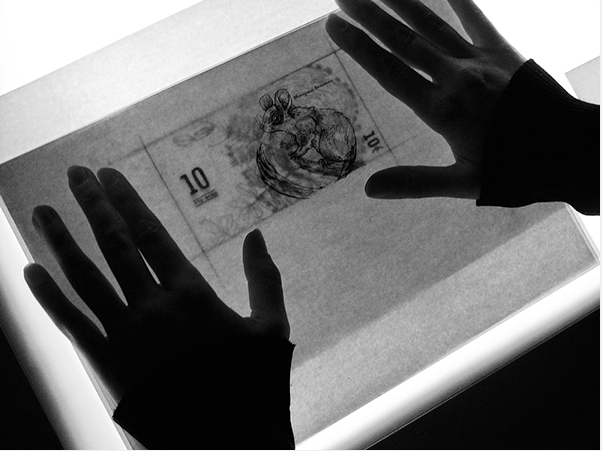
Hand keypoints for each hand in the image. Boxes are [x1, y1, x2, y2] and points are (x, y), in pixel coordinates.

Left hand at [23, 166, 288, 402]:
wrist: (227, 441)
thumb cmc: (252, 383)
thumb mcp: (271, 328)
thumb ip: (263, 278)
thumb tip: (257, 234)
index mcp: (192, 294)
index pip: (151, 235)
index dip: (127, 201)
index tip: (109, 175)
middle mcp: (153, 307)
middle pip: (115, 246)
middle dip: (93, 206)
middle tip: (75, 173)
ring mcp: (125, 335)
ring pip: (85, 278)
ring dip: (61, 241)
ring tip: (42, 210)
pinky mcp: (106, 365)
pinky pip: (71, 325)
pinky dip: (48, 297)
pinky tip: (30, 271)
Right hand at [326, 0, 525, 198]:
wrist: (571, 151)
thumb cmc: (515, 171)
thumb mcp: (463, 184)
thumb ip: (415, 183)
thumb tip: (369, 189)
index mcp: (442, 112)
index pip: (389, 73)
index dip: (359, 48)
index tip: (334, 26)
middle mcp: (456, 79)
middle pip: (403, 42)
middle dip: (369, 17)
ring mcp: (481, 62)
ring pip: (432, 25)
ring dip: (400, 2)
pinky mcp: (505, 52)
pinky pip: (477, 18)